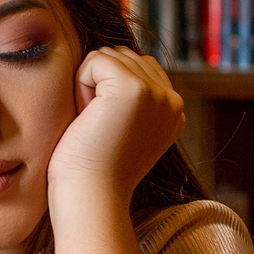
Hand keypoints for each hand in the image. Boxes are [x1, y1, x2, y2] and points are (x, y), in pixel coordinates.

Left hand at [47, 47, 184, 212]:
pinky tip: (87, 117)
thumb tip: (111, 57)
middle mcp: (172, 101)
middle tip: (97, 127)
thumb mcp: (121, 128)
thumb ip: (128, 98)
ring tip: (93, 123)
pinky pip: (95, 60)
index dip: (107, 92)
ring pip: (108, 57)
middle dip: (98, 86)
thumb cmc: (92, 168)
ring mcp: (156, 93)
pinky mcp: (133, 88)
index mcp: (173, 111)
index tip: (108, 131)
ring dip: (88, 86)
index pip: (137, 67)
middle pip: (122, 57)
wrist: (91, 196)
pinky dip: (80, 85)